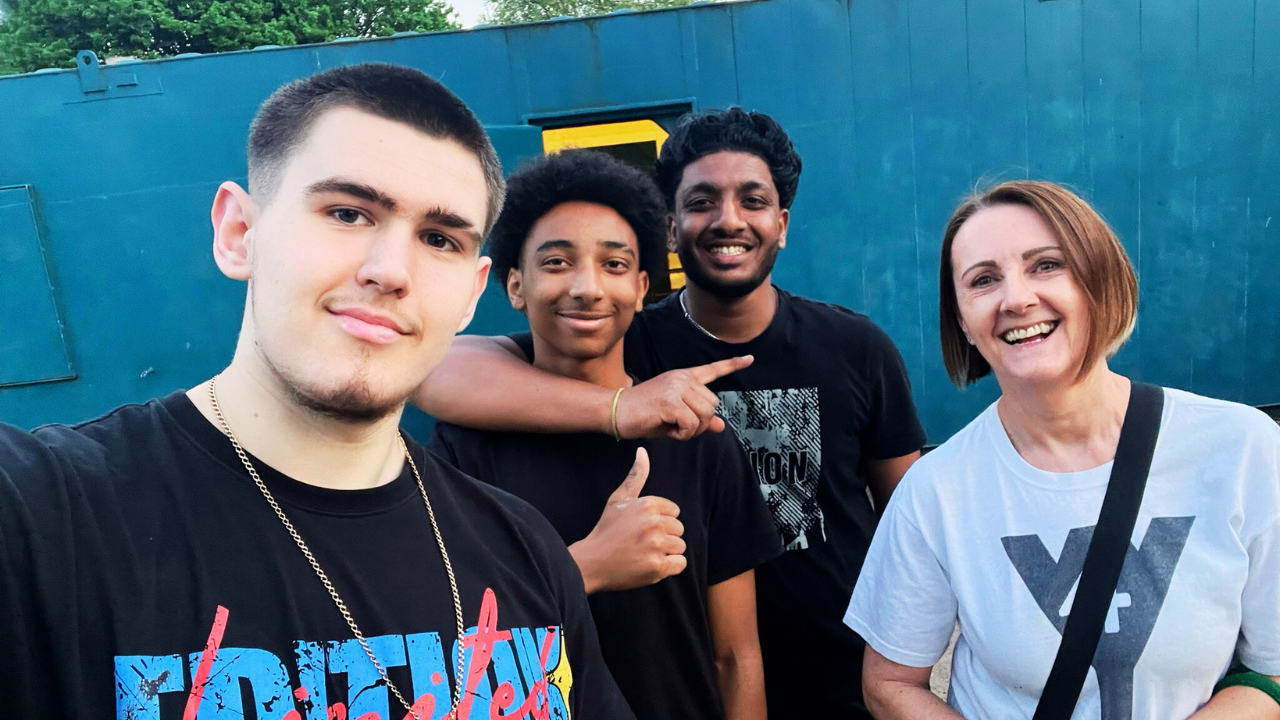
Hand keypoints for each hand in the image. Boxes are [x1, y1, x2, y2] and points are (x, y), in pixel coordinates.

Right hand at [568, 448, 686, 593]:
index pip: (674, 512)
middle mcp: (654, 523)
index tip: (642, 527)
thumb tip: (643, 451)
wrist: (591, 562)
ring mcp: (656, 546)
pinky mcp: (657, 567)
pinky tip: (651, 564)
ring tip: (645, 553)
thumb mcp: (619, 499)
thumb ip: (636, 475)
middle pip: (679, 529)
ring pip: (680, 547)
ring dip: (666, 552)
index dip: (660, 521)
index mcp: (648, 504)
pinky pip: (680, 564)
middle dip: (664, 536)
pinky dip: (669, 566)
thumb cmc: (607, 529)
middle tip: (642, 542)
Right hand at [614, 356, 752, 440]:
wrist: (616, 411)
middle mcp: (683, 378)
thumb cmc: (644, 415)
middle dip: (700, 423)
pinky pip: (692, 425)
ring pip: (705, 416)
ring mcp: (677, 388)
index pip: (712, 370)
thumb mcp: (675, 417)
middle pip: (713, 406)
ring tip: (671, 426)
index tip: (750, 359)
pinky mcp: (671, 402)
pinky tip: (668, 430)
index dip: (733, 365)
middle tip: (679, 426)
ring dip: (691, 430)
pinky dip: (683, 434)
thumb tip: (721, 425)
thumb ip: (699, 419)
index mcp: (684, 377)